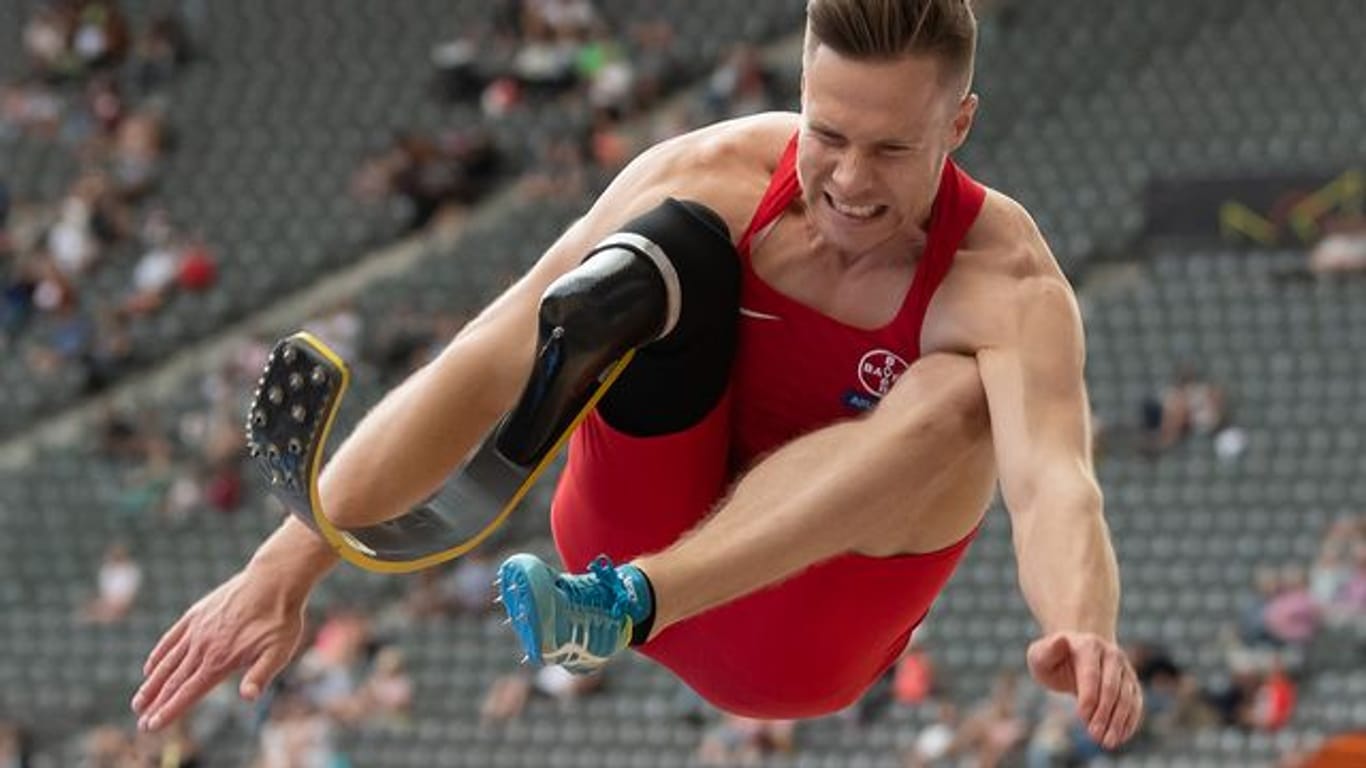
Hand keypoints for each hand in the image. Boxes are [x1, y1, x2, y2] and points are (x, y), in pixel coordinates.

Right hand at [131, 567, 306, 731]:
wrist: (274, 581)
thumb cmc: (280, 620)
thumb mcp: (278, 651)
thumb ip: (260, 675)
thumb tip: (248, 698)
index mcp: (220, 660)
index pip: (188, 692)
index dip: (169, 711)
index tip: (151, 726)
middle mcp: (203, 647)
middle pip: (173, 681)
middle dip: (156, 704)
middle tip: (141, 722)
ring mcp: (197, 629)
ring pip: (167, 662)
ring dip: (152, 684)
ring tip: (138, 702)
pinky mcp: (196, 614)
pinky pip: (171, 638)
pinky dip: (158, 654)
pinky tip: (149, 668)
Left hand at [1026, 632, 1142, 749]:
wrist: (1073, 656)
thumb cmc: (1052, 660)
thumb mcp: (1040, 655)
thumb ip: (1047, 651)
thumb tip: (1061, 640)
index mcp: (1089, 645)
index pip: (1092, 675)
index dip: (1089, 698)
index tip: (1081, 718)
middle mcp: (1112, 654)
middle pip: (1112, 688)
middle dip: (1104, 714)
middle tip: (1095, 736)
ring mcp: (1125, 669)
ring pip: (1127, 698)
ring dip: (1118, 722)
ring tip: (1107, 742)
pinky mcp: (1132, 683)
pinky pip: (1136, 704)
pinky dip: (1129, 721)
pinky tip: (1120, 737)